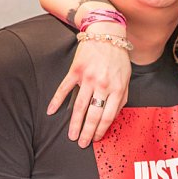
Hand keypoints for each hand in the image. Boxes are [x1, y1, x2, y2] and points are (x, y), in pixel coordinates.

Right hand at [46, 26, 131, 146]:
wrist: (106, 34)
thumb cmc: (118, 58)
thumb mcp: (126, 79)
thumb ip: (121, 98)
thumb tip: (113, 117)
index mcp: (116, 89)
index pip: (108, 116)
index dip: (102, 130)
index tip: (97, 139)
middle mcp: (102, 85)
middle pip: (93, 115)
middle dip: (87, 132)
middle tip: (82, 144)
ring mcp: (88, 78)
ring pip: (79, 106)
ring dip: (74, 123)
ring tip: (71, 136)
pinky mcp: (76, 71)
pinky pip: (64, 89)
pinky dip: (57, 101)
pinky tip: (51, 112)